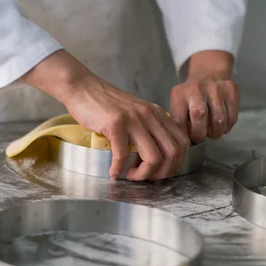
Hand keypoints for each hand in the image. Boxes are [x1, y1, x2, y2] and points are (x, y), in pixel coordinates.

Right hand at [21, 50, 189, 180]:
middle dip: (162, 173)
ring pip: (154, 157)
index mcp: (158, 114)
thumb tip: (154, 158)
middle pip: (173, 153)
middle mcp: (151, 115)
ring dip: (143, 175)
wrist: (83, 88)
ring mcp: (134, 119)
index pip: (183, 143)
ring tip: (130, 176)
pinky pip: (124, 155)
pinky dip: (118, 169)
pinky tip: (113, 172)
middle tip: (146, 178)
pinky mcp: (116, 124)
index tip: (159, 171)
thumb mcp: (136, 113)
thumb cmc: (106, 105)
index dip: (175, 163)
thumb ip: (148, 129)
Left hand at [170, 50, 238, 143]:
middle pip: (199, 117)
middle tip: (200, 136)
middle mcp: (196, 88)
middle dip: (200, 135)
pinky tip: (221, 122)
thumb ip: (180, 124)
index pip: (180, 122)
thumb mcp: (179, 107)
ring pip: (219, 121)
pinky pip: (232, 118)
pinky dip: (227, 126)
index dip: (185, 136)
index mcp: (179, 94)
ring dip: (216, 132)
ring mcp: (215, 87)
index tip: (188, 139)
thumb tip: (185, 144)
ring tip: (212, 129)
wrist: (208, 75)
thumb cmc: (191, 99)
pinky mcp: (231, 89)